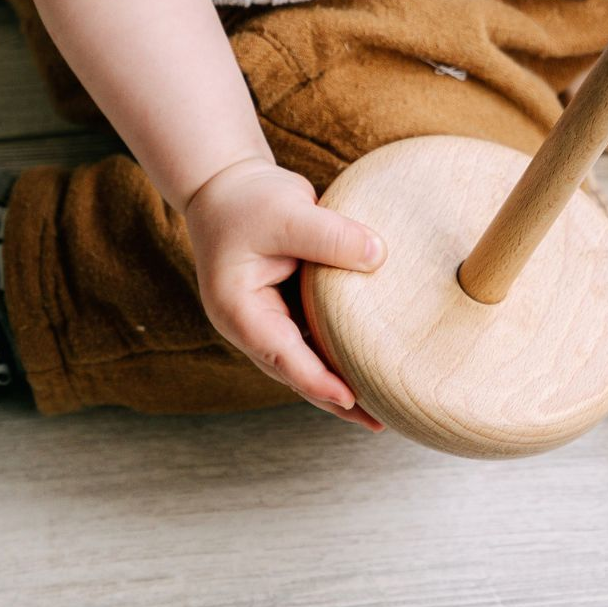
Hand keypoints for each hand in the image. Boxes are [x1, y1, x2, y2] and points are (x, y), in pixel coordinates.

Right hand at [183, 157, 387, 429]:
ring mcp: (269, 318)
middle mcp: (252, 323)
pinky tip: (370, 358)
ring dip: (340, 380)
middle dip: (335, 398)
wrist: (225, 184)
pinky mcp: (287, 305)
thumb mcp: (288, 211)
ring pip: (308, 358)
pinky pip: (316, 335)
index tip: (351, 399)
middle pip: (297, 371)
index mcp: (239, 310)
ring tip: (383, 404)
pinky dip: (340, 349)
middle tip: (378, 422)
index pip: (282, 355)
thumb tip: (380, 256)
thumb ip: (331, 235)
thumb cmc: (246, 199)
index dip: (317, 380)